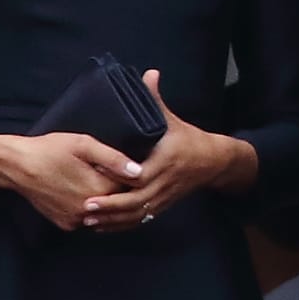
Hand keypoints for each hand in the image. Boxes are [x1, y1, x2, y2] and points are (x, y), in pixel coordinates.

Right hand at [2, 131, 139, 230]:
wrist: (16, 166)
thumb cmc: (49, 150)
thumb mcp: (83, 145)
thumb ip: (113, 158)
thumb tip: (138, 171)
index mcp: (99, 189)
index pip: (129, 188)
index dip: (130, 176)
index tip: (124, 165)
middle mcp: (90, 211)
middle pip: (117, 203)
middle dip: (118, 189)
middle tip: (105, 171)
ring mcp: (76, 221)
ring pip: (103, 213)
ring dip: (104, 200)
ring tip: (91, 179)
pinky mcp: (66, 224)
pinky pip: (87, 219)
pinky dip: (89, 208)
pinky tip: (80, 190)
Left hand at [80, 71, 254, 231]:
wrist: (214, 163)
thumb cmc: (190, 139)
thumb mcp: (173, 120)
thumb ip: (156, 99)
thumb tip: (149, 73)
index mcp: (163, 162)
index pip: (139, 176)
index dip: (119, 181)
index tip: (98, 180)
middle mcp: (162, 183)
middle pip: (134, 202)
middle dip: (109, 207)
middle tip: (85, 208)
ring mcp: (162, 197)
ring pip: (136, 215)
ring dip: (112, 220)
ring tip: (88, 219)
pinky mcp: (162, 206)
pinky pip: (140, 219)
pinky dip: (121, 225)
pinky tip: (102, 226)